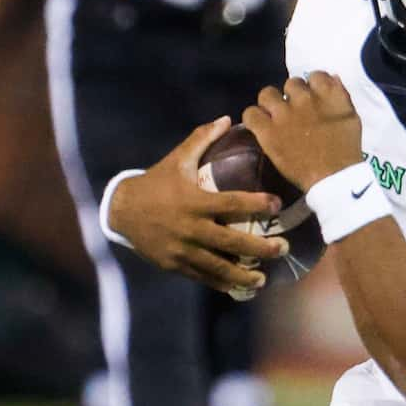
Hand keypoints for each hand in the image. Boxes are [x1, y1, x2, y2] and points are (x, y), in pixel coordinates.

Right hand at [106, 118, 290, 293]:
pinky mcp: (174, 265)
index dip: (256, 204)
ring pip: (218, 266)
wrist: (122, 210)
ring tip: (264, 278)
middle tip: (283, 248)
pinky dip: (221, 283)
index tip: (277, 205)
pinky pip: (202, 277)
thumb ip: (202, 140)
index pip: (231, 204)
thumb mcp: (176, 159)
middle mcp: (190, 228)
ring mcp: (182, 250)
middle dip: (260, 248)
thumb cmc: (155, 182)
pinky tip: (240, 287)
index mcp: (193, 201)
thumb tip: (227, 119)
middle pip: (231, 242)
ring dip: (244, 274)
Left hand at [242, 73, 363, 191]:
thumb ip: (340, 94)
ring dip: (271, 103)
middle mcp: (304, 98)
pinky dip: (253, 118)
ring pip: (267, 94)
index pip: (314, 75)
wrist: (333, 177)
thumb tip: (331, 76)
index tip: (311, 97)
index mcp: (327, 93)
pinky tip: (260, 126)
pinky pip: (251, 114)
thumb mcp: (352, 117)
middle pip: (291, 84)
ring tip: (274, 115)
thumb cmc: (346, 150)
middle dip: (292, 95)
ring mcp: (284, 114)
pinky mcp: (268, 131)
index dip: (311, 86)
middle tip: (294, 110)